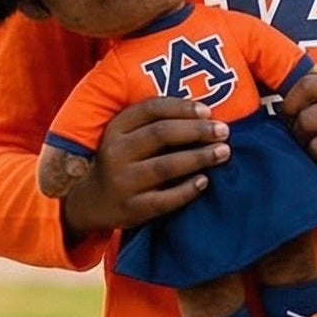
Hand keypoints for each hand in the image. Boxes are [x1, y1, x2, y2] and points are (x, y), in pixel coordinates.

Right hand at [62, 97, 230, 236]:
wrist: (92, 202)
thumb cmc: (124, 161)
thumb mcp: (128, 136)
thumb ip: (157, 123)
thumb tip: (205, 115)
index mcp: (116, 128)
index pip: (151, 109)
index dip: (182, 107)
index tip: (208, 111)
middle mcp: (115, 153)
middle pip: (161, 134)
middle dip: (197, 130)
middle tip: (223, 131)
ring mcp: (122, 182)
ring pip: (165, 166)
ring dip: (198, 157)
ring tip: (223, 152)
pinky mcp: (131, 208)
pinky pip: (164, 200)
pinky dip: (187, 190)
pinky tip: (204, 181)